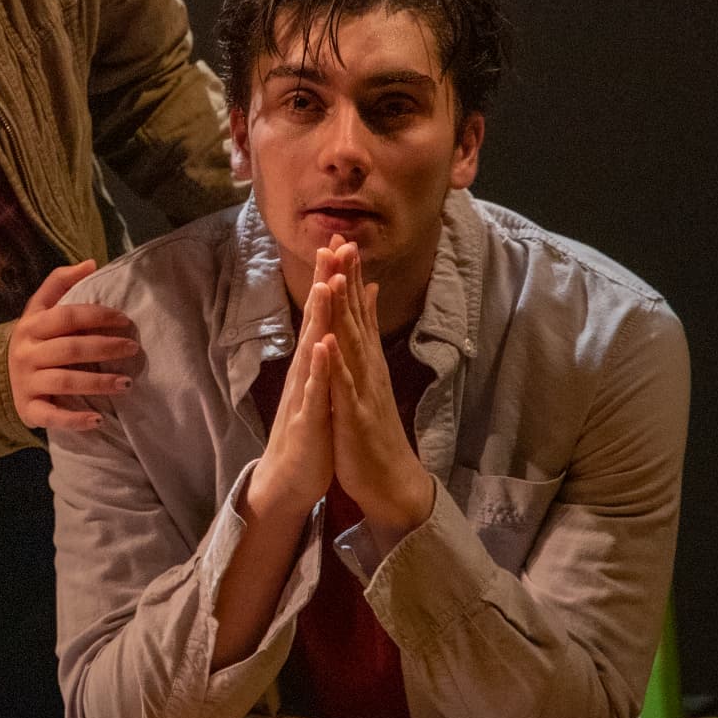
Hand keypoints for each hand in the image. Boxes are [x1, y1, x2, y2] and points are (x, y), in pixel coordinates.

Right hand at [9, 260, 140, 432]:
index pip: (67, 316)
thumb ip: (61, 283)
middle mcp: (25, 353)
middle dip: (105, 347)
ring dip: (99, 382)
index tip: (125, 320)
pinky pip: (52, 416)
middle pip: (70, 348)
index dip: (98, 316)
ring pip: (66, 381)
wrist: (3, 378)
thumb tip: (91, 262)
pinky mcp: (29, 410)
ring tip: (127, 383)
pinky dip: (74, 419)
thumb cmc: (34, 340)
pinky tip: (97, 420)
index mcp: (30, 326)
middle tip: (133, 349)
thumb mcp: (39, 309)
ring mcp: (26, 383)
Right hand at [247, 249, 344, 518]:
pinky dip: (317, 368)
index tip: (340, 243)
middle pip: (315, 320)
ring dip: (319, 316)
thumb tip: (332, 325)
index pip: (323, 314)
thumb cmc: (309, 433)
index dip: (332, 279)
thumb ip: (325, 357)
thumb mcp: (321, 388)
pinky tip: (321, 346)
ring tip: (327, 283)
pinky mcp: (306, 420)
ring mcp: (303, 394)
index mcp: (312, 365)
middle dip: (324, 282)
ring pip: (311, 348)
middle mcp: (305, 372)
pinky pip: (313, 391)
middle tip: (331, 244)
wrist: (288, 479)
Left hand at [320, 243, 434, 538]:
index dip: (349, 275)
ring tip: (336, 277)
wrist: (390, 479)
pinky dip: (336, 365)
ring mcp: (362, 391)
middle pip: (356, 317)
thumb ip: (368, 336)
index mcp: (366, 360)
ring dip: (344, 311)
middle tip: (343, 240)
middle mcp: (368, 368)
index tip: (341, 239)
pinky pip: (343, 388)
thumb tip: (368, 296)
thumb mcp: (369, 376)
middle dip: (348, 279)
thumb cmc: (373, 428)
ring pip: (352, 345)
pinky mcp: (354, 416)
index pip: (357, 310)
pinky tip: (328, 342)